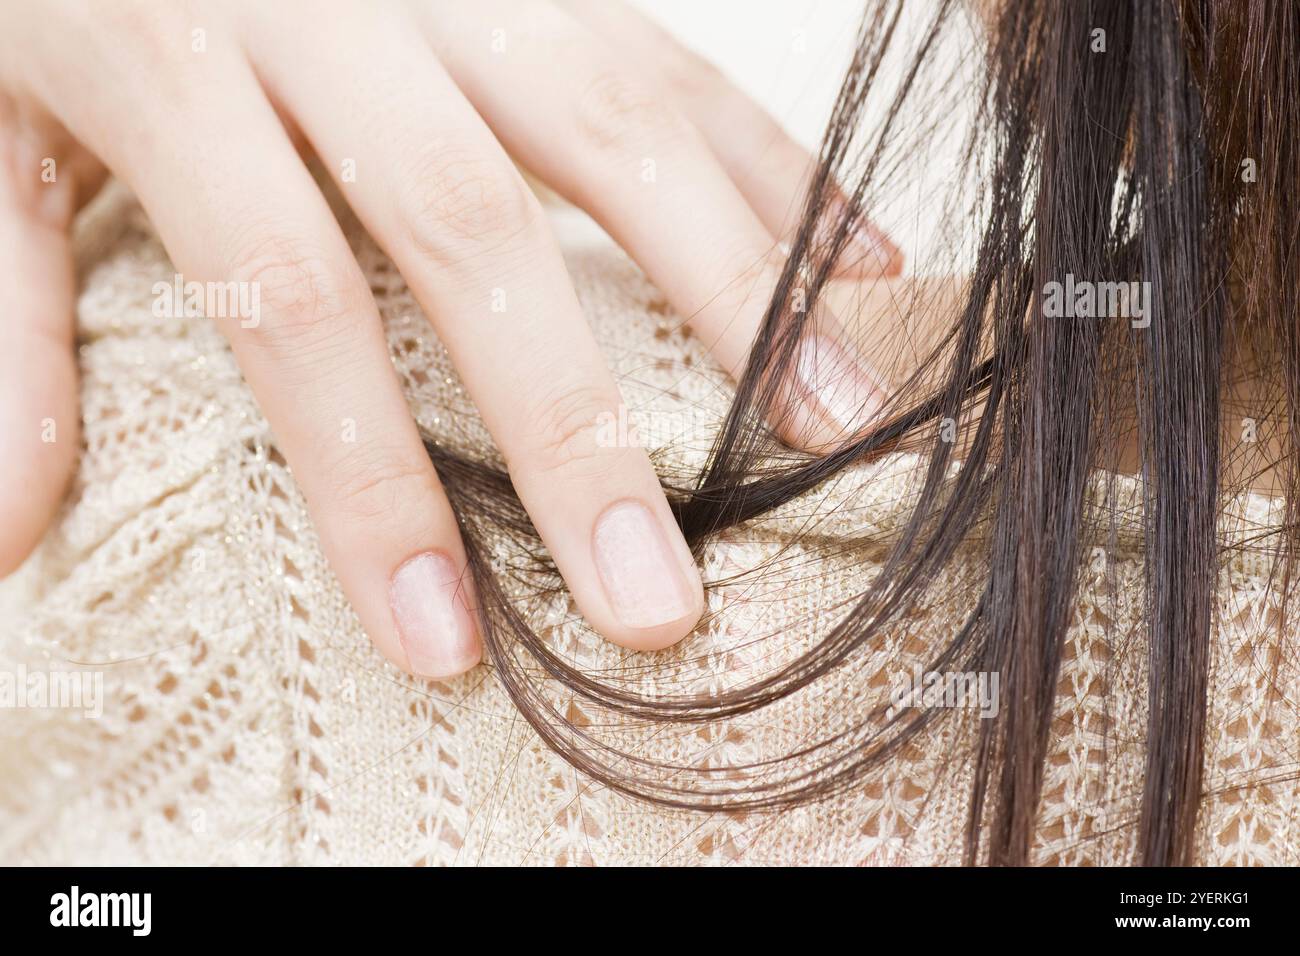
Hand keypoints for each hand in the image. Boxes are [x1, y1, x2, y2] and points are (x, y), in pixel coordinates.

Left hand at [0, 0, 896, 677]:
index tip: (444, 635)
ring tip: (831, 423)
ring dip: (740, 285)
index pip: (291, 301)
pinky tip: (860, 258)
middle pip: (475, 231)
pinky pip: (677, 56)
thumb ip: (10, 316)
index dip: (372, 481)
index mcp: (173, 56)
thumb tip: (7, 535)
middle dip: (577, 427)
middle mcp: (338, 6)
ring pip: (618, 125)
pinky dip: (776, 163)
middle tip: (657, 590)